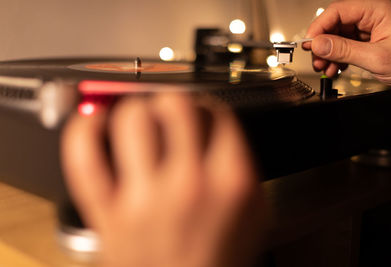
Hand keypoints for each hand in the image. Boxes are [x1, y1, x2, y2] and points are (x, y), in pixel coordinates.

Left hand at [61, 93, 263, 266]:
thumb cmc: (219, 260)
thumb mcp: (255, 211)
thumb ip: (242, 163)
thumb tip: (217, 128)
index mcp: (230, 181)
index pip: (215, 112)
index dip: (206, 105)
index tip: (198, 112)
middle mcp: (188, 184)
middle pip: (174, 104)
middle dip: (171, 100)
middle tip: (168, 111)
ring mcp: (145, 199)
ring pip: (131, 119)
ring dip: (135, 110)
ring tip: (138, 118)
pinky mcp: (108, 213)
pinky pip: (84, 156)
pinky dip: (84, 130)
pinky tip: (95, 124)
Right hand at [303, 0, 390, 85]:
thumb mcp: (377, 57)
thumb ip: (344, 50)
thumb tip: (318, 44)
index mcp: (376, 9)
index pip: (338, 11)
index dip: (319, 27)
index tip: (309, 43)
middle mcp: (371, 16)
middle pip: (335, 24)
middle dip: (322, 44)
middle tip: (316, 59)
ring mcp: (368, 29)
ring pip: (337, 36)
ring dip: (327, 53)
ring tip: (324, 67)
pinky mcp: (366, 41)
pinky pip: (344, 46)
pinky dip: (336, 58)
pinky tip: (334, 68)